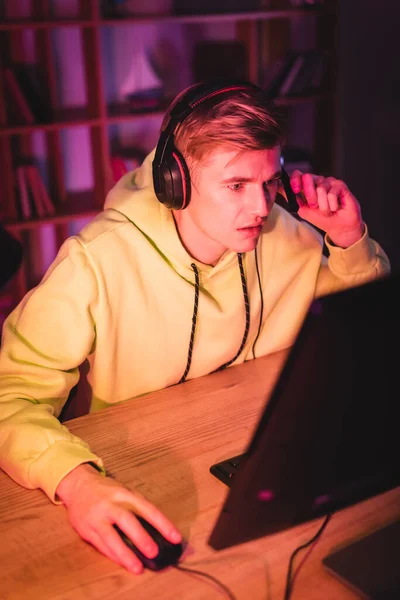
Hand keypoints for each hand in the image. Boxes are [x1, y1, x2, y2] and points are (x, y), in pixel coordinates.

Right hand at [56, 464, 181, 573]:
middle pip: (126, 520)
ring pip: (110, 537)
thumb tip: (158, 527)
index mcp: (124, 494)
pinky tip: (123, 563)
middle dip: (140, 537)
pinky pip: (101, 545)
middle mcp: (110, 504)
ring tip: (137, 568)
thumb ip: (138, 506)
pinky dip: (113, 556)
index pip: (146, 508)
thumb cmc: (107, 491)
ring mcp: (96, 517)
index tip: (175, 537)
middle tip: (154, 552)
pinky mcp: (86, 530)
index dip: (162, 523)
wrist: (78, 486)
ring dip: (124, 554)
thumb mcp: (124, 491)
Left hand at [290, 170, 364, 247]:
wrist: (338, 227)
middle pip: (308, 177)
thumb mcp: (303, 210)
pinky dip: (332, 205)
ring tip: (328, 210)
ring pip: (320, 188)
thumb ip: (294, 198)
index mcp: (308, 186)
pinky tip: (335, 208)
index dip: (295, 180)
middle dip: (310, 195)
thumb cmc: (322, 219)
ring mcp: (329, 182)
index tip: (296, 190)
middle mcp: (318, 181)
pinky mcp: (340, 185)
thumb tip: (281, 188)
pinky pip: (332, 194)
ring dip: (323, 205)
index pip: (298, 175)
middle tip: (315, 206)